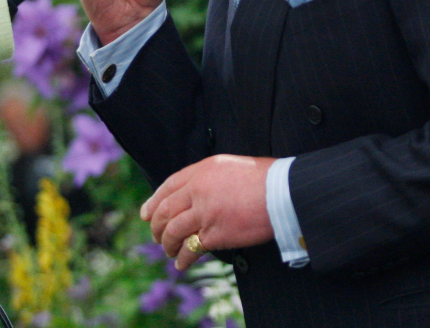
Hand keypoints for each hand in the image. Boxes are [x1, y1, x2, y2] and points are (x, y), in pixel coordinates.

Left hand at [141, 154, 275, 270]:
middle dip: (156, 226)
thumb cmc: (265, 179)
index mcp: (202, 170)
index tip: (146, 214)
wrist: (283, 191)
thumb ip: (209, 178)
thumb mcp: (230, 167)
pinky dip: (183, 258)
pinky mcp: (215, 234)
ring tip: (168, 251)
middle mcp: (198, 190)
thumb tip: (198, 195)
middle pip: (165, 210)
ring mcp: (204, 212)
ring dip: (167, 243)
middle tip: (156, 236)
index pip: (168, 186)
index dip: (154, 201)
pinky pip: (191, 248)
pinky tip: (181, 264)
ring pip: (173, 230)